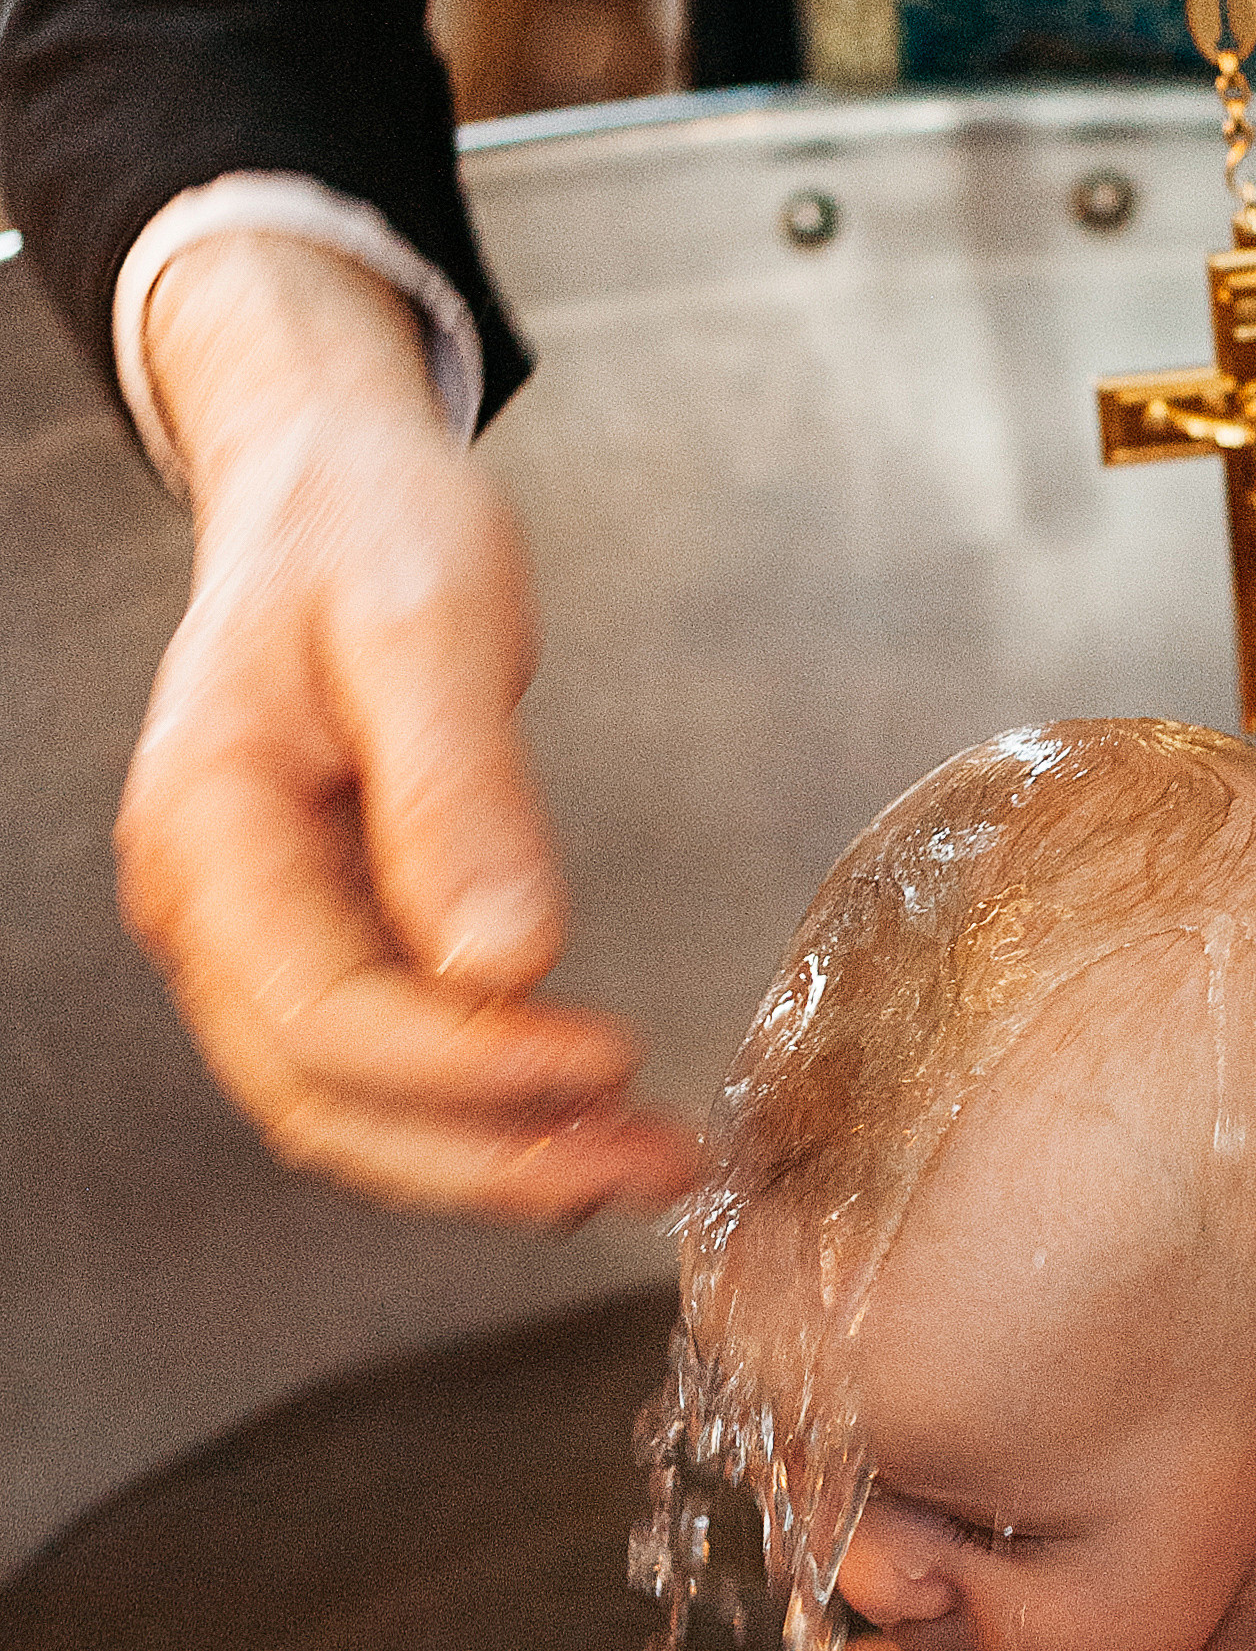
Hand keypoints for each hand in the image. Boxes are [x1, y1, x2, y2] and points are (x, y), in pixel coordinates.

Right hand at [114, 232, 696, 1222]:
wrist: (328, 486)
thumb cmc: (369, 529)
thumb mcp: (428, 629)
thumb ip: (460, 795)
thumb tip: (508, 962)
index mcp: (210, 827)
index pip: (329, 1017)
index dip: (474, 1068)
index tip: (614, 1058)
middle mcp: (204, 906)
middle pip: (328, 1103)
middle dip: (496, 1159)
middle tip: (656, 1164)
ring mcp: (246, 933)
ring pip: (348, 1111)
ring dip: (493, 1159)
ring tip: (641, 1162)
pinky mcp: (308, 937)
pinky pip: (376, 1065)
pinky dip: (477, 1109)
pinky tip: (580, 1111)